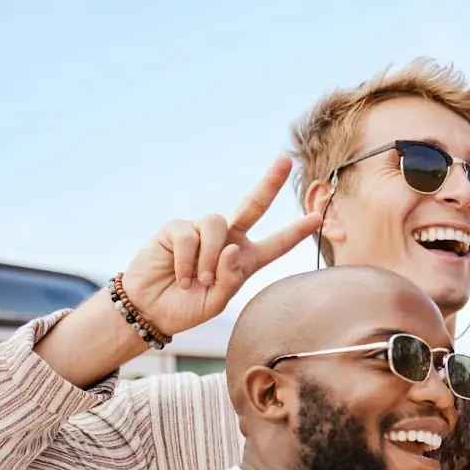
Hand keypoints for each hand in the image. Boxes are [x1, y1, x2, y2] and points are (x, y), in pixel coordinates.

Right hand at [120, 155, 324, 335]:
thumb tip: (233, 248)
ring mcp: (201, 231)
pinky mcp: (177, 228)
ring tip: (200, 280)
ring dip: (210, 257)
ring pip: (218, 226)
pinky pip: (189, 236)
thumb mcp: (217, 301)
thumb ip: (231, 279)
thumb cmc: (187, 307)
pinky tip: (180, 276)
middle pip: (252, 206)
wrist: (151, 309)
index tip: (318, 218)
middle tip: (285, 161)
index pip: (275, 244)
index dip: (295, 232)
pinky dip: (186, 260)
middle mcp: (227, 240)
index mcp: (244, 260)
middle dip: (269, 183)